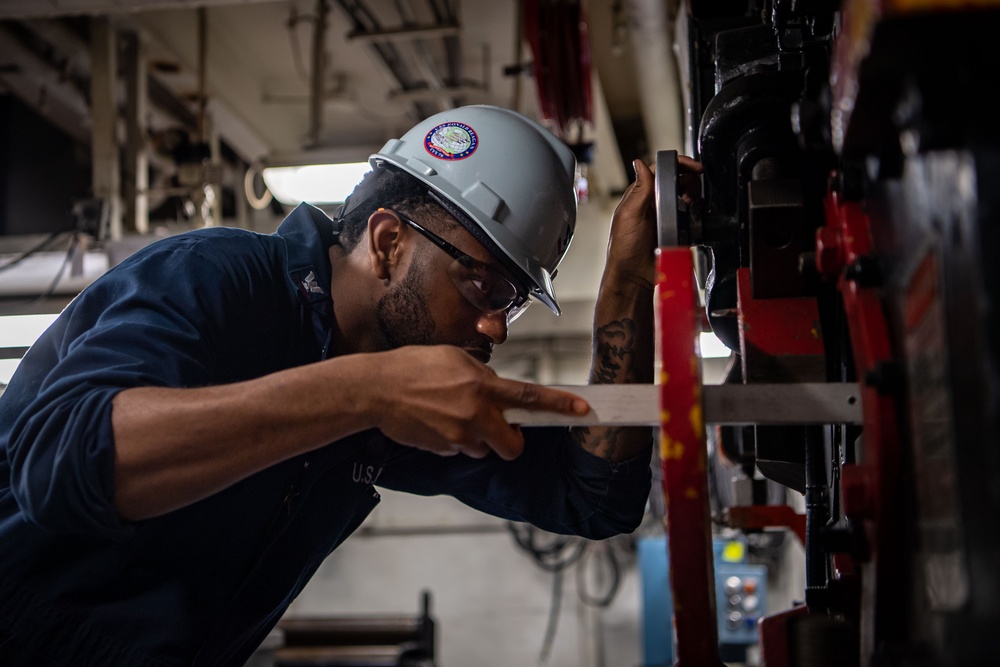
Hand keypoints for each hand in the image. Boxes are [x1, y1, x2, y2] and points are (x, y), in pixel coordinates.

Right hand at [374, 346, 588, 459]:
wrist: (375, 390)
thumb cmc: (412, 367)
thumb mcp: (454, 358)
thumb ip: (481, 375)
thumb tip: (495, 388)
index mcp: (482, 386)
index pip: (529, 397)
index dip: (559, 405)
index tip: (582, 409)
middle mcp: (474, 415)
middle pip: (512, 445)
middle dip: (510, 440)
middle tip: (500, 428)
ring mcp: (458, 436)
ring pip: (483, 448)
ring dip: (477, 437)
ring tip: (452, 415)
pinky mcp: (442, 449)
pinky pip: (459, 450)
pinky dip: (454, 440)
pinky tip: (436, 421)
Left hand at [606, 156, 702, 288]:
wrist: (635, 276)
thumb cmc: (625, 248)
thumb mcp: (630, 215)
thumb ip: (639, 189)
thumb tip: (639, 163)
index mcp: (639, 195)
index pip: (659, 169)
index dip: (678, 164)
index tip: (694, 167)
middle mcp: (652, 202)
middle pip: (676, 179)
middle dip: (689, 180)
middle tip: (693, 191)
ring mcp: (664, 216)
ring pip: (685, 195)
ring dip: (693, 195)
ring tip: (692, 203)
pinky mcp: (674, 229)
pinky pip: (689, 215)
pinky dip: (695, 212)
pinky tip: (694, 216)